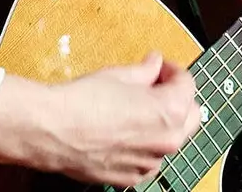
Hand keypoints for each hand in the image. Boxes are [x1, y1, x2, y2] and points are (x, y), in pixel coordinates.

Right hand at [0, 51, 201, 186]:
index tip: (161, 68)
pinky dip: (143, 146)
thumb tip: (154, 65)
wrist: (51, 130)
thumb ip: (146, 71)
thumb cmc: (82, 102)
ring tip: (133, 110)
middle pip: (190, 116)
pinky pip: (148, 159)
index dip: (173, 71)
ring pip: (169, 140)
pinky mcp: (131, 177)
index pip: (187, 84)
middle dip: (176, 99)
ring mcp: (149, 163)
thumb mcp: (120, 75)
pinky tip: (122, 132)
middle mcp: (166, 141)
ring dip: (160, 124)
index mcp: (169, 111)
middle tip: (155, 87)